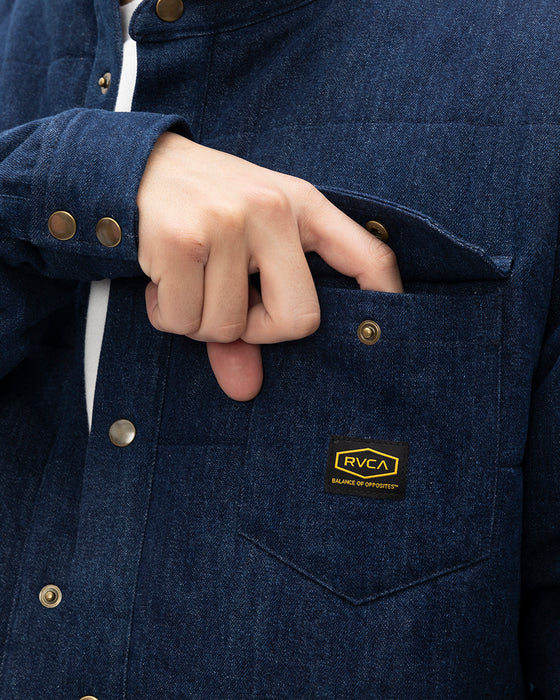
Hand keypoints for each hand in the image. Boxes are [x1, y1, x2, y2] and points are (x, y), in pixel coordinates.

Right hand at [137, 132, 402, 399]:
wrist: (135, 164)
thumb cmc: (203, 210)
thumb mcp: (242, 245)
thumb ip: (251, 319)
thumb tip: (245, 389)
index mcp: (301, 204)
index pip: (364, 252)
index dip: (384, 291)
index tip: (391, 319)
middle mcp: (272, 210)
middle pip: (299, 320)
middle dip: (258, 331)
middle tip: (230, 306)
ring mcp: (228, 223)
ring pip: (230, 327)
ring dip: (202, 322)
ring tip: (187, 281)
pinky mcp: (183, 240)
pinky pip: (185, 320)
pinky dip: (168, 315)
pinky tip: (161, 280)